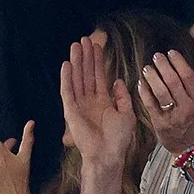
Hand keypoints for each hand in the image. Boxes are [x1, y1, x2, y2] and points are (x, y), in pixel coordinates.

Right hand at [60, 36, 138, 165]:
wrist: (107, 154)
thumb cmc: (118, 139)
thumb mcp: (127, 114)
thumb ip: (122, 97)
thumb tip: (117, 80)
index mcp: (103, 102)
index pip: (99, 76)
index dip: (98, 61)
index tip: (97, 46)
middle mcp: (90, 102)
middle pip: (87, 74)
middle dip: (86, 57)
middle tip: (84, 39)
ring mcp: (79, 106)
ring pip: (77, 79)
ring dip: (76, 62)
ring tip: (75, 46)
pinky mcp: (71, 111)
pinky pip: (67, 92)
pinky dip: (66, 78)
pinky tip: (67, 64)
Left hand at [138, 50, 193, 153]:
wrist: (191, 146)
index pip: (188, 76)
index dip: (178, 62)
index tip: (170, 53)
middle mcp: (188, 107)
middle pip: (173, 82)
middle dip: (163, 66)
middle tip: (156, 56)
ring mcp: (173, 116)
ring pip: (161, 92)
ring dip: (152, 77)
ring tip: (147, 68)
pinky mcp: (160, 123)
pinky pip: (150, 105)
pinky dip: (144, 92)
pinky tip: (141, 83)